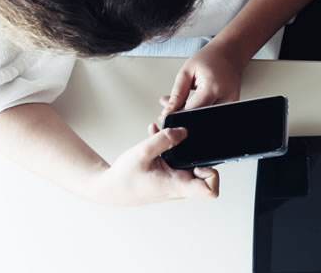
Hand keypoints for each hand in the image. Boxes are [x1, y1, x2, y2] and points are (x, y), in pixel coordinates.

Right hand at [92, 124, 219, 205]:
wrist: (108, 189)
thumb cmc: (123, 178)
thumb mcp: (143, 152)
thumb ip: (165, 139)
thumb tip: (184, 131)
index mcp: (177, 186)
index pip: (210, 189)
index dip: (212, 173)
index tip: (200, 159)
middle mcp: (179, 186)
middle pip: (205, 172)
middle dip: (197, 152)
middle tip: (185, 139)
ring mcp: (174, 182)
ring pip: (189, 163)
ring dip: (182, 148)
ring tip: (168, 135)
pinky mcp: (168, 176)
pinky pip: (177, 160)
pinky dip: (171, 149)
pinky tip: (158, 136)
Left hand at [160, 45, 244, 117]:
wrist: (228, 53)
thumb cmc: (209, 58)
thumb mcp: (187, 72)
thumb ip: (177, 94)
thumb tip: (168, 111)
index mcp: (213, 87)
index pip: (192, 110)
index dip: (178, 113)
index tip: (170, 111)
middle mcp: (226, 96)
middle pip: (200, 116)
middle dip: (185, 113)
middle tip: (178, 102)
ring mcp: (232, 101)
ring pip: (207, 116)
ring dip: (196, 112)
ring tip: (192, 97)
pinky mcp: (233, 104)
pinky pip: (215, 113)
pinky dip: (205, 109)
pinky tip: (201, 99)